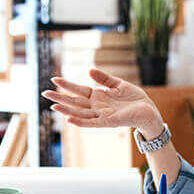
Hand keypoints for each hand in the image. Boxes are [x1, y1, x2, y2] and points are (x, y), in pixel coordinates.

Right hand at [43, 68, 162, 133]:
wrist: (148, 110)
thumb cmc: (134, 98)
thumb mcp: (118, 84)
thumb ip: (104, 78)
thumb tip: (88, 71)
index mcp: (99, 96)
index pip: (79, 90)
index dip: (67, 85)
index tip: (54, 79)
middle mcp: (97, 107)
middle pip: (75, 102)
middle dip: (60, 98)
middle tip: (45, 93)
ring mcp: (101, 115)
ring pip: (80, 112)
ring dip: (66, 110)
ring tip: (52, 106)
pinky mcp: (108, 122)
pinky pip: (91, 123)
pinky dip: (80, 121)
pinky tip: (69, 119)